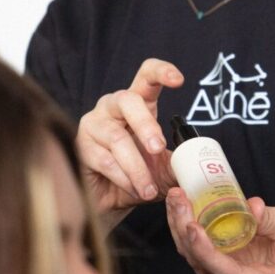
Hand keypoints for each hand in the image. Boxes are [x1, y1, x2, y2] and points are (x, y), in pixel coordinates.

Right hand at [76, 58, 183, 221]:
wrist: (110, 202)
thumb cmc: (138, 176)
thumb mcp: (164, 170)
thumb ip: (177, 166)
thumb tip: (193, 169)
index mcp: (138, 103)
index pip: (146, 76)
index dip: (161, 72)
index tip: (179, 80)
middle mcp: (113, 107)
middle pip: (128, 100)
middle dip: (146, 125)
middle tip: (158, 148)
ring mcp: (94, 123)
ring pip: (117, 138)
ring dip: (136, 167)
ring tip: (149, 189)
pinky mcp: (81, 144)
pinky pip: (104, 159)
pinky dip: (123, 178)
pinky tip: (132, 189)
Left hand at [165, 188, 274, 273]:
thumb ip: (273, 218)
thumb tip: (249, 206)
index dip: (207, 253)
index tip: (192, 226)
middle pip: (206, 268)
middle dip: (186, 232)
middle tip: (178, 198)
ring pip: (196, 263)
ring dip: (181, 229)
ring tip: (175, 198)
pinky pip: (198, 257)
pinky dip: (186, 233)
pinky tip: (180, 208)